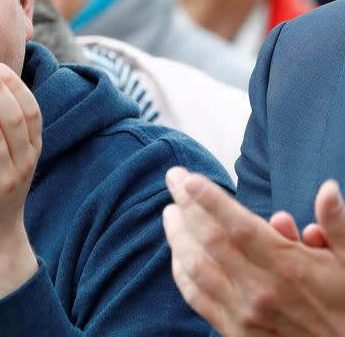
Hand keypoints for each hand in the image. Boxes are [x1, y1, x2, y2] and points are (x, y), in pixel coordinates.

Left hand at [162, 166, 344, 336]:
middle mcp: (261, 289)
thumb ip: (338, 224)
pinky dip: (181, 271)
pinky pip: (196, 296)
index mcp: (288, 267)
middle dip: (186, 204)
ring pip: (195, 266)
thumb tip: (329, 189)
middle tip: (173, 177)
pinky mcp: (233, 331)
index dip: (211, 200)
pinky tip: (177, 251)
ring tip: (170, 211)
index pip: (240, 226)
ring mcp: (244, 312)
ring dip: (177, 235)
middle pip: (210, 239)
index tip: (189, 177)